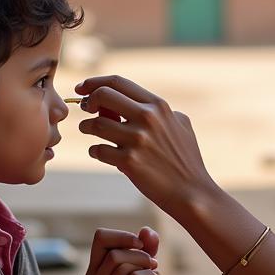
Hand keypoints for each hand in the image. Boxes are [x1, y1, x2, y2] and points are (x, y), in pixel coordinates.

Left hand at [75, 75, 218, 219]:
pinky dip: (95, 150)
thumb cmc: (186, 159)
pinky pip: (98, 150)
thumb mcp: (181, 124)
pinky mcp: (129, 162)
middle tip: (86, 109)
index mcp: (158, 106)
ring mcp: (137, 140)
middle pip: (103, 96)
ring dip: (86, 127)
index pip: (118, 82)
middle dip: (88, 101)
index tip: (82, 89)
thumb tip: (132, 103)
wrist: (191, 191)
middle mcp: (147, 118)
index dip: (95, 82)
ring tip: (88, 131)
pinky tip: (99, 152)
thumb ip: (158, 111)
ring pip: (95, 124)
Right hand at [83, 226, 175, 274]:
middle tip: (153, 264)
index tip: (142, 244)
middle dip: (139, 254)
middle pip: (113, 255)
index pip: (100, 239)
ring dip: (145, 266)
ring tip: (153, 274)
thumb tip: (146, 231)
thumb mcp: (147, 266)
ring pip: (121, 267)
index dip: (123, 235)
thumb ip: (146, 247)